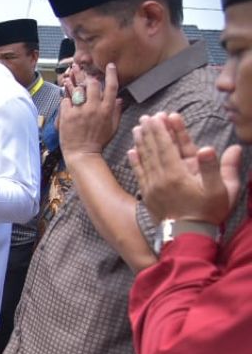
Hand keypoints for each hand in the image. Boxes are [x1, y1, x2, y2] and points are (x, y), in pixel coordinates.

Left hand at [59, 62, 121, 165]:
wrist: (82, 153)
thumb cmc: (98, 141)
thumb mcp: (113, 127)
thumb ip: (116, 111)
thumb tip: (119, 99)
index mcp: (107, 110)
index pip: (111, 87)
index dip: (111, 74)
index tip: (110, 66)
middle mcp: (94, 108)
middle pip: (93, 84)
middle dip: (90, 77)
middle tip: (86, 74)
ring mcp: (80, 111)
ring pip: (78, 89)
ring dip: (74, 81)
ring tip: (71, 74)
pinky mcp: (67, 115)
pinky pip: (66, 100)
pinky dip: (65, 97)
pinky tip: (64, 92)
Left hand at [127, 111, 242, 224]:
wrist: (188, 237)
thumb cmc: (208, 213)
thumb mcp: (221, 191)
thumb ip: (217, 168)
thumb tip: (211, 148)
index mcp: (179, 175)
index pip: (169, 147)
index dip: (164, 130)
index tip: (161, 116)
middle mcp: (162, 178)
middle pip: (155, 149)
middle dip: (151, 131)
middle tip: (147, 116)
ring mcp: (153, 187)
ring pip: (145, 159)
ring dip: (141, 142)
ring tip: (138, 128)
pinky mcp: (148, 195)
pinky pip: (139, 174)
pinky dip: (135, 161)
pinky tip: (131, 151)